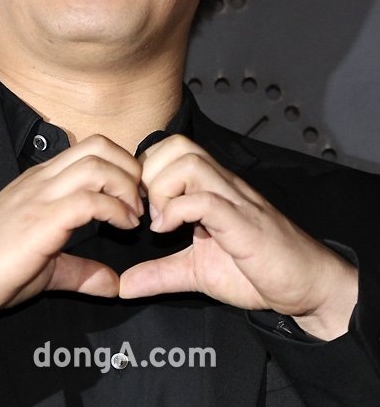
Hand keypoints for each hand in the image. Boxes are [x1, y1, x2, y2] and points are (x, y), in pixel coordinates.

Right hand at [0, 135, 142, 315]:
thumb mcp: (46, 266)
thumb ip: (81, 269)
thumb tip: (114, 284)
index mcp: (43, 180)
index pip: (91, 148)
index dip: (123, 166)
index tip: (134, 198)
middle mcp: (43, 180)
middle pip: (100, 146)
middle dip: (131, 169)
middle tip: (139, 202)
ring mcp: (40, 196)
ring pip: (97, 165)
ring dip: (126, 187)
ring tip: (132, 216)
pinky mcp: (40, 220)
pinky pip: (88, 200)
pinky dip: (115, 210)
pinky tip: (122, 227)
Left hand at [119, 135, 357, 339]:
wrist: (306, 285)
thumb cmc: (256, 272)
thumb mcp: (197, 272)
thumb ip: (161, 273)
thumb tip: (125, 285)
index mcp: (210, 188)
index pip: (171, 148)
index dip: (146, 170)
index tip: (140, 206)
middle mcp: (222, 184)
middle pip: (177, 145)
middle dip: (150, 173)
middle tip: (147, 211)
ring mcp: (234, 199)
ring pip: (189, 162)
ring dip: (162, 189)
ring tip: (160, 223)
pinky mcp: (243, 221)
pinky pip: (205, 198)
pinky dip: (177, 210)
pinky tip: (170, 232)